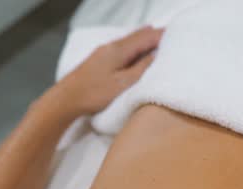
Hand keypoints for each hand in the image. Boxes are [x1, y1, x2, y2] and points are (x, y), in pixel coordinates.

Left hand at [45, 26, 163, 118]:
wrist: (66, 99)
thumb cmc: (95, 93)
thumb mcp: (123, 83)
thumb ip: (141, 68)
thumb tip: (155, 55)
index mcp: (118, 50)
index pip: (145, 38)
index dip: (161, 35)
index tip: (176, 34)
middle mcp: (111, 46)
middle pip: (137, 36)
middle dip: (154, 35)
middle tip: (170, 34)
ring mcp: (104, 52)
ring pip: (129, 41)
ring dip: (144, 39)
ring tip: (157, 37)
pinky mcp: (99, 59)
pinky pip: (122, 47)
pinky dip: (134, 45)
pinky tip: (136, 48)